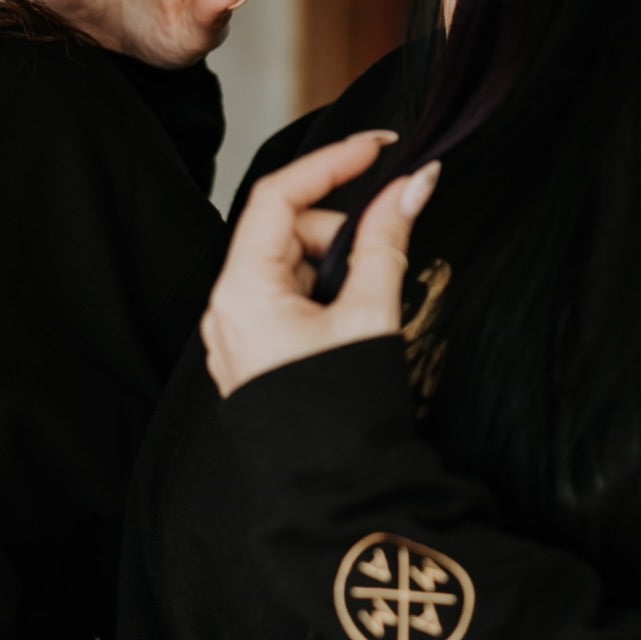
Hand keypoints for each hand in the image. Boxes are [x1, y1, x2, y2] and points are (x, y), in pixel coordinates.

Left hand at [201, 132, 441, 396]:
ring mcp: (235, 334)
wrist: (334, 492)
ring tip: (362, 313)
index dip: (332, 162)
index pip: (280, 196)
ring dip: (333, 269)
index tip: (381, 147)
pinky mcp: (251, 353)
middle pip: (287, 231)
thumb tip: (414, 183)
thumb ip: (388, 240)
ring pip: (290, 266)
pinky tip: (345, 326)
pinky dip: (320, 295)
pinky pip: (285, 299)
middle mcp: (226, 309)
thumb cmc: (343, 411)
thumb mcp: (370, 315)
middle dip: (340, 234)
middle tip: (381, 265)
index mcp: (242, 292)